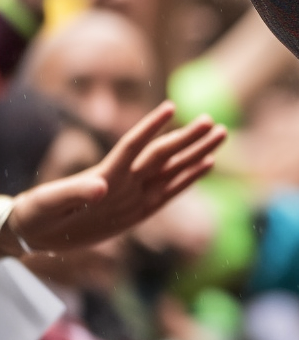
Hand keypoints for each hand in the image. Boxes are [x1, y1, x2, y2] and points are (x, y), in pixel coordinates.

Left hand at [0, 102, 226, 255]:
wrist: (37, 233)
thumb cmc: (37, 214)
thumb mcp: (48, 204)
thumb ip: (74, 193)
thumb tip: (102, 186)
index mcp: (104, 176)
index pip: (132, 147)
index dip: (149, 127)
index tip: (170, 106)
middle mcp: (125, 182)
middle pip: (162, 155)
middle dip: (187, 138)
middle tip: (211, 121)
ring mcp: (134, 195)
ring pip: (172, 169)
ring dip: (196, 152)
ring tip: (220, 135)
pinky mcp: (139, 212)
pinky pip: (170, 192)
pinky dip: (189, 178)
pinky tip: (207, 164)